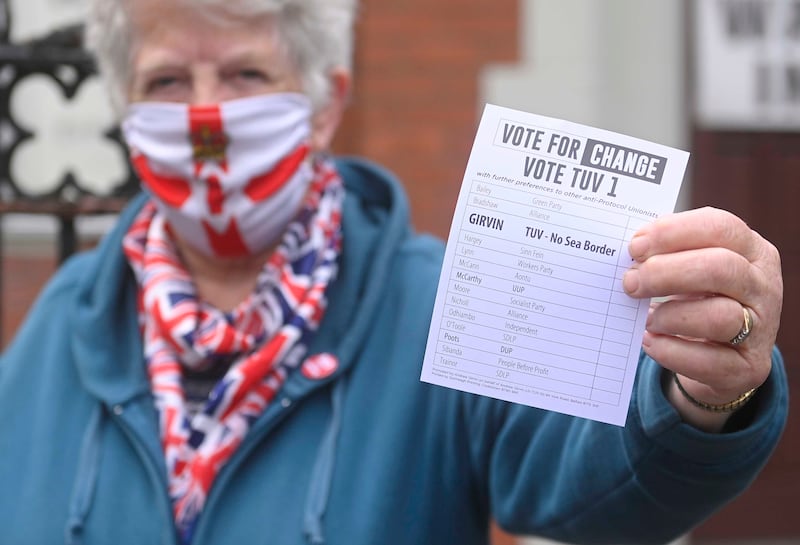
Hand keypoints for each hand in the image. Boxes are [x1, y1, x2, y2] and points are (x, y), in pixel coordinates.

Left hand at [623, 207, 781, 430]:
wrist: (720, 357)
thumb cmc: (699, 299)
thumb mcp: (692, 270)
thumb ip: (667, 256)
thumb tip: (631, 256)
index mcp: (751, 250)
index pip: (720, 227)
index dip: (674, 233)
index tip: (636, 247)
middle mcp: (763, 286)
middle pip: (720, 268)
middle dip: (665, 273)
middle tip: (630, 283)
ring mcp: (762, 329)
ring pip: (719, 316)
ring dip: (671, 316)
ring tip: (648, 319)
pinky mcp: (749, 368)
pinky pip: (709, 361)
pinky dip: (671, 351)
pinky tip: (651, 342)